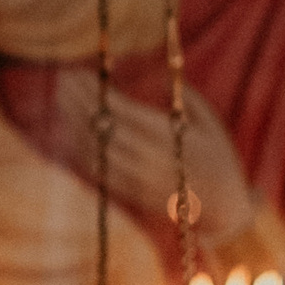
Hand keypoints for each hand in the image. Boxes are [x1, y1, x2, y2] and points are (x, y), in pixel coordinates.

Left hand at [58, 85, 252, 252]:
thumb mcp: (210, 126)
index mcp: (171, 141)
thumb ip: (188, 100)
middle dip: (79, 102)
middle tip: (63, 78)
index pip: (124, 114)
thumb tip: (160, 78)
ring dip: (73, 122)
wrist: (223, 211)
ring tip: (61, 96)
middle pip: (104, 129)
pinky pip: (96, 168)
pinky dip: (78, 144)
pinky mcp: (128, 192)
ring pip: (95, 149)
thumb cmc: (218, 161)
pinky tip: (69, 124)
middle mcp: (150, 161)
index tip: (81, 73)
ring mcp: (136, 179)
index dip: (99, 94)